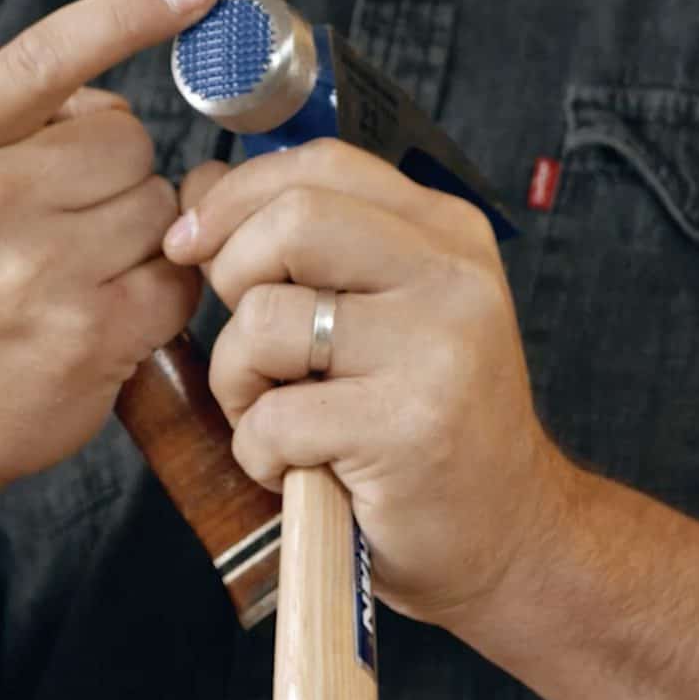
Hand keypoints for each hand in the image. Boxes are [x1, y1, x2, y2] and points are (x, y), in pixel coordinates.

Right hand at [0, 0, 216, 503]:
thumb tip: (96, 63)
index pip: (48, 55)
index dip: (130, 11)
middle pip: (126, 139)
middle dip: (112, 170)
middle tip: (61, 213)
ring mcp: (39, 274)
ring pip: (158, 205)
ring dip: (137, 230)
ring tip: (74, 265)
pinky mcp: (92, 337)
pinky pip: (176, 276)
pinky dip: (156, 287)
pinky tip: (104, 305)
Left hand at [163, 140, 586, 630]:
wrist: (508, 534)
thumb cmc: (424, 423)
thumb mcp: (381, 311)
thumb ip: (303, 245)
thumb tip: (199, 185)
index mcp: (446, 234)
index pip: (320, 165)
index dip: (236, 196)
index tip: (190, 243)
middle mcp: (452, 276)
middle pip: (292, 221)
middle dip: (232, 280)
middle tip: (251, 347)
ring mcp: (437, 349)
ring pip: (266, 319)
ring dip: (238, 381)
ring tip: (277, 419)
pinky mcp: (409, 427)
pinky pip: (273, 416)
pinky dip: (258, 452)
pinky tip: (298, 468)